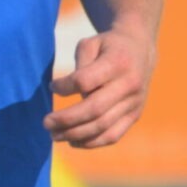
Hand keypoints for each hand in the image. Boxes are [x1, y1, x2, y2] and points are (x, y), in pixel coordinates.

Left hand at [45, 27, 153, 150]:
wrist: (140, 49)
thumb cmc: (107, 46)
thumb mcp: (91, 44)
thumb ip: (80, 67)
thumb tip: (67, 93)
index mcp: (118, 62)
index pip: (86, 80)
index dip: (65, 87)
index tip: (52, 86)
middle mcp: (129, 84)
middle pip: (94, 109)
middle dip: (67, 119)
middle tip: (46, 123)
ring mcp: (134, 102)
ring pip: (103, 126)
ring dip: (75, 134)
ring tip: (54, 135)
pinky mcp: (135, 115)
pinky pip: (113, 136)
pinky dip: (91, 143)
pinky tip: (73, 141)